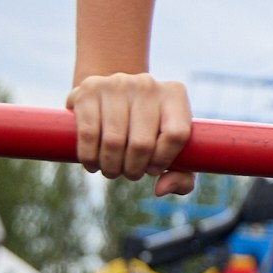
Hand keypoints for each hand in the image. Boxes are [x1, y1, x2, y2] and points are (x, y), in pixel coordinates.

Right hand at [67, 73, 195, 195]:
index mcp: (175, 94)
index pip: (176, 134)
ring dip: (111, 167)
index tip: (153, 169)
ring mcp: (117, 83)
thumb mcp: (173, 149)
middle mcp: (147, 84)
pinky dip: (90, 157)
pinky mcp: (89, 88)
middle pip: (142, 143)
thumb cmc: (149, 129)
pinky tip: (93, 163)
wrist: (112, 96)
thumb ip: (183, 177)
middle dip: (133, 169)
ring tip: (112, 169)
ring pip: (114, 141)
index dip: (163, 160)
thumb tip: (161, 189)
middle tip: (129, 173)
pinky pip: (89, 133)